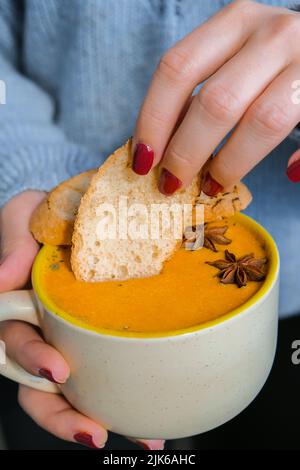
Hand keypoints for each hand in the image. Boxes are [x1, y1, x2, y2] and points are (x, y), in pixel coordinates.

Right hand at [0, 191, 164, 449]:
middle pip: (41, 384)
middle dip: (63, 413)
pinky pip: (113, 374)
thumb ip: (13, 240)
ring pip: (76, 392)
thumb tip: (2, 279)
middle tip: (95, 431)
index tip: (58, 371)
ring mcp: (75, 337)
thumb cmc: (52, 212)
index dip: (32, 361)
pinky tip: (155, 424)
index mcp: (23, 304)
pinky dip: (128, 402)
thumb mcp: (27, 214)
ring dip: (100, 420)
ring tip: (141, 440)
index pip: (16, 343)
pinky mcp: (105, 338)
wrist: (88, 209)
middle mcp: (46, 328)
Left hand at [132, 0, 299, 194]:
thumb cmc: (270, 61)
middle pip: (216, 102)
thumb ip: (201, 91)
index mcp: (234, 23)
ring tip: (213, 185)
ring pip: (261, 122)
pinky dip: (298, 160)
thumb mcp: (232, 60)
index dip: (153, 120)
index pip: (177, 69)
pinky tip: (287, 173)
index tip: (143, 161)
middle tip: (171, 184)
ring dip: (230, 163)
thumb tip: (157, 147)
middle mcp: (271, 35)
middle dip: (186, 152)